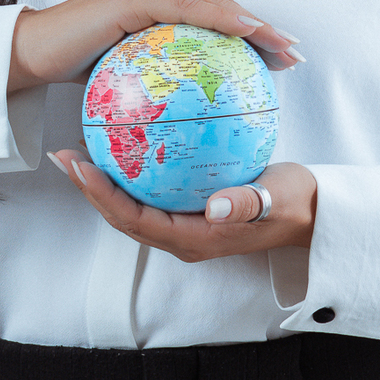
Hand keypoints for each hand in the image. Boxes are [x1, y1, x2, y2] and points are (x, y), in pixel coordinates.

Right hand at [8, 0, 304, 91]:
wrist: (34, 53)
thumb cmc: (76, 62)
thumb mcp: (128, 75)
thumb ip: (158, 76)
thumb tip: (191, 106)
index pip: (212, 14)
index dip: (249, 31)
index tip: (278, 56)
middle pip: (220, 4)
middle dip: (260, 27)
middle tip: (292, 52)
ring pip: (211, 1)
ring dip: (251, 22)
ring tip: (280, 46)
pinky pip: (187, 6)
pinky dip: (220, 18)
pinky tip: (244, 33)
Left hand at [48, 152, 317, 259]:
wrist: (314, 212)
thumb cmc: (296, 204)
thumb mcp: (276, 200)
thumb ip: (246, 204)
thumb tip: (214, 207)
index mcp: (195, 238)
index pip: (135, 220)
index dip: (102, 196)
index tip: (79, 166)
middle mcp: (184, 236)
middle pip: (123, 216)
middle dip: (90, 189)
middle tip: (65, 156)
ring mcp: (186, 225)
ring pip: (133, 207)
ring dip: (105, 182)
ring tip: (81, 149)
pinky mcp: (192, 210)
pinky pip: (153, 193)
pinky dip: (133, 172)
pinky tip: (127, 141)